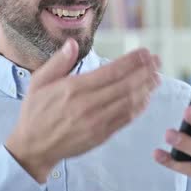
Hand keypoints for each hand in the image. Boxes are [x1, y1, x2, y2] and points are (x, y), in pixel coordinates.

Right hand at [6, 38, 160, 182]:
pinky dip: (139, 108)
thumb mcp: (38, 82)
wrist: (33, 147)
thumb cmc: (35, 112)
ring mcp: (96, 122)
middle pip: (125, 85)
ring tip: (157, 77)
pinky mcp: (101, 135)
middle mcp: (88, 104)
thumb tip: (72, 43)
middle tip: (157, 61)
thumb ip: (58, 62)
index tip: (145, 52)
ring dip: (146, 88)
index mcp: (74, 88)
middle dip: (145, 71)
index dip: (132, 61)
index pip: (111, 71)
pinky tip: (146, 98)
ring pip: (129, 102)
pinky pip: (125, 119)